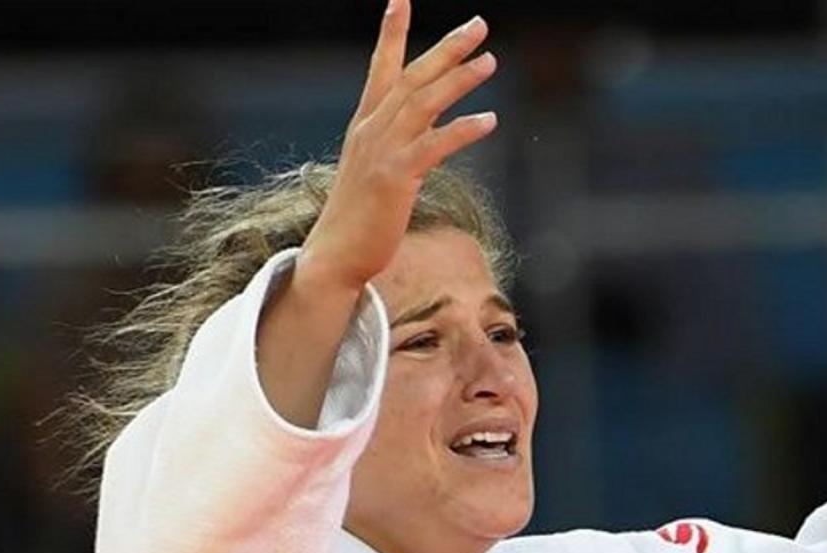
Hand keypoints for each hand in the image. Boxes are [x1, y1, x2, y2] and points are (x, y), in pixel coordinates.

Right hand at [300, 0, 497, 290]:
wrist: (336, 255)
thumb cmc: (361, 217)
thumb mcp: (378, 171)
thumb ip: (398, 145)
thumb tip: (425, 134)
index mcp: (366, 125)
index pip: (382, 68)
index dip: (392, 32)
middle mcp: (371, 130)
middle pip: (412, 77)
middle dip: (446, 48)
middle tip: (479, 25)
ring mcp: (382, 152)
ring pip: (423, 103)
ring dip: (459, 79)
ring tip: (491, 61)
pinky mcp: (395, 178)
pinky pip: (434, 146)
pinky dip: (462, 130)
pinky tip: (490, 120)